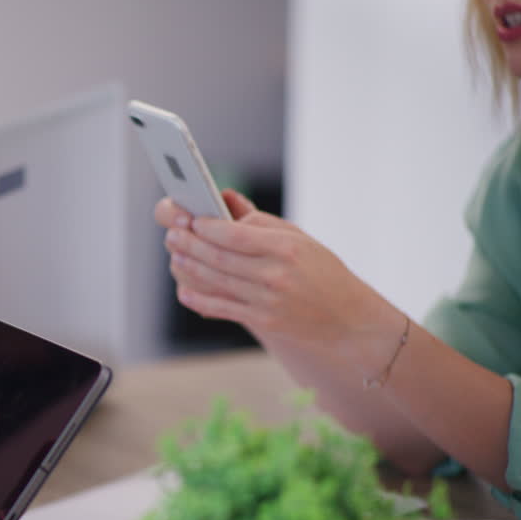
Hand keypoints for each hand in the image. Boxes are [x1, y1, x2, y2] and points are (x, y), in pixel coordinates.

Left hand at [158, 189, 393, 346]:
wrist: (348, 318)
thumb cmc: (322, 272)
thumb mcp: (300, 239)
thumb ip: (261, 221)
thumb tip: (226, 199)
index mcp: (286, 247)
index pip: (233, 232)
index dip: (205, 226)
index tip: (191, 218)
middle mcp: (275, 274)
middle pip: (218, 256)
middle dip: (189, 243)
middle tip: (172, 234)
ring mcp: (267, 300)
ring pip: (216, 280)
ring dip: (189, 267)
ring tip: (176, 255)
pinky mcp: (263, 320)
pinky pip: (222, 307)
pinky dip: (199, 299)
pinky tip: (184, 290)